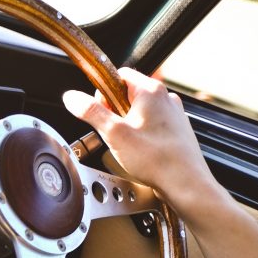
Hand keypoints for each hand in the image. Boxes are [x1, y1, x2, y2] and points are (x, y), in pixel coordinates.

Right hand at [62, 67, 228, 225]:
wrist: (185, 182)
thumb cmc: (157, 159)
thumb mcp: (114, 134)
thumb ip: (91, 112)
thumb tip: (72, 97)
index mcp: (150, 91)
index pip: (118, 76)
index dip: (103, 94)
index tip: (101, 113)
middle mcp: (165, 98)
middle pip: (128, 94)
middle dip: (115, 112)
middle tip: (114, 133)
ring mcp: (173, 113)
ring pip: (140, 110)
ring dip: (129, 124)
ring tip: (128, 145)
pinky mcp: (176, 129)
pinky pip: (152, 124)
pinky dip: (142, 134)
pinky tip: (141, 150)